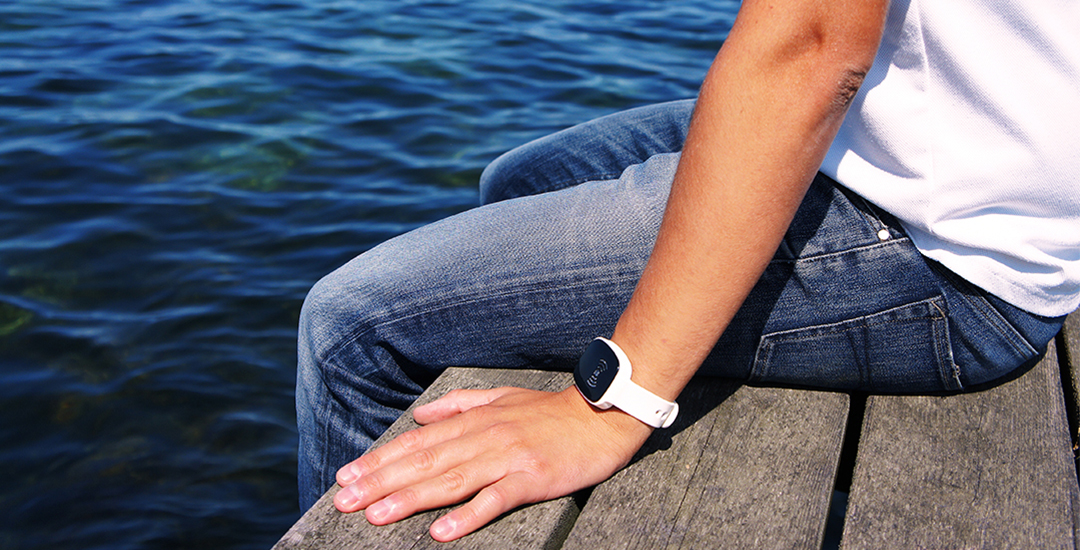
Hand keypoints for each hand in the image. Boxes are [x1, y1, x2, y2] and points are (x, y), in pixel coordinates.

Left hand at [332, 385, 652, 541]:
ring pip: (451, 479)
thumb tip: (421, 414)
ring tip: (377, 516)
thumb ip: (460, 404)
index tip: (347, 476)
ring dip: (411, 498)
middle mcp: (485, 436)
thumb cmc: (551, 412)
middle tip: (345, 500)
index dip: (381, 459)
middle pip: (425, 461)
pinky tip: (441, 530)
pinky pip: (495, 499)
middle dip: (381, 482)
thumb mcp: (501, 397)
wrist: (603, 415)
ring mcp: (508, 457)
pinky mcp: (533, 478)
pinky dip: (467, 515)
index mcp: (475, 419)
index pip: (418, 441)